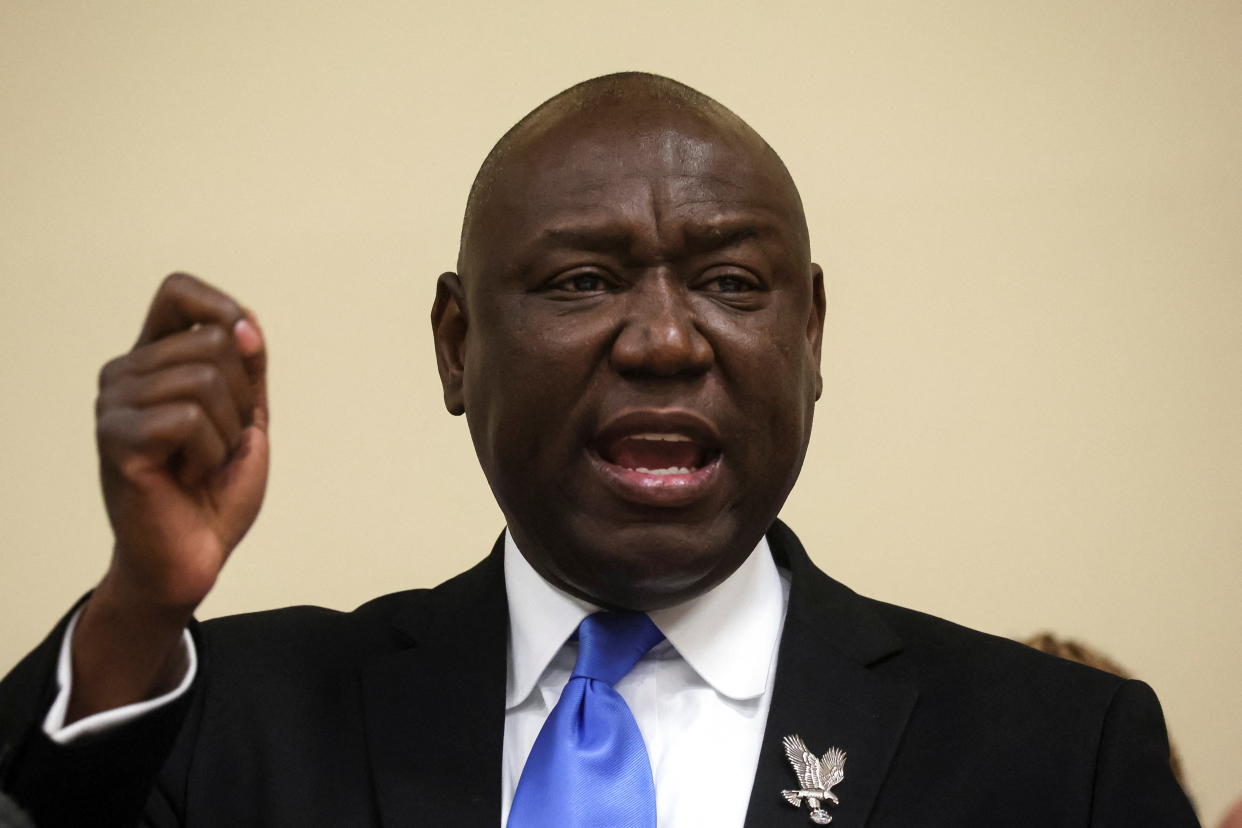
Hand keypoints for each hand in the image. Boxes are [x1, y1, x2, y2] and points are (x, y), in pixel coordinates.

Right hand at [95, 272, 268, 609]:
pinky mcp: (116, 438)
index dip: (221, 307)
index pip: (177, 291)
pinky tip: (188, 476)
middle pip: (213, 340)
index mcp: (154, 360)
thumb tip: (245, 322)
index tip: (246, 347)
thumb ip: (246, 368)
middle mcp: (125, 372)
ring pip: (205, 380)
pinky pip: (189, 419)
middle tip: (220, 442)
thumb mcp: (246, 418)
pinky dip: (210, 453)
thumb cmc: (215, 491)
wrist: (192, 557)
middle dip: (242, 396)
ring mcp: (114, 403)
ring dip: (226, 431)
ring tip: (203, 462)